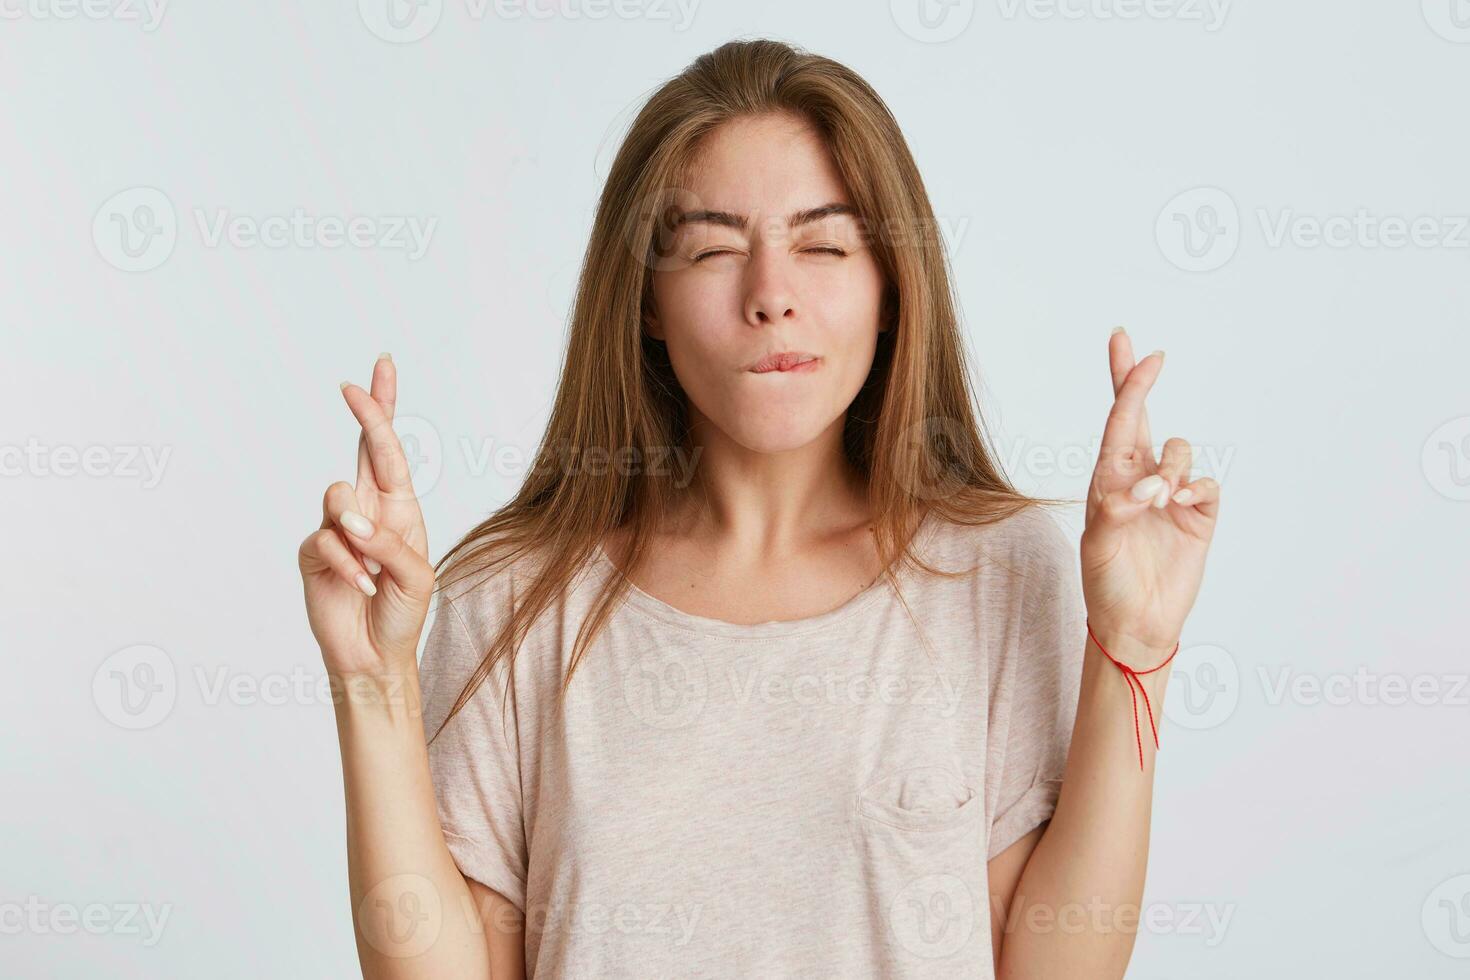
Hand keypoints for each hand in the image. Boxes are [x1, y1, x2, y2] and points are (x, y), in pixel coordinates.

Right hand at [297, 354, 434, 677]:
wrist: (375, 656)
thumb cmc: (403, 614)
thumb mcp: (416, 577)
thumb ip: (390, 543)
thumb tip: (353, 520)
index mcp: (399, 508)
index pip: (390, 451)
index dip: (382, 411)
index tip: (378, 371)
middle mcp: (368, 510)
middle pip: (361, 450)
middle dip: (365, 414)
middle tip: (351, 387)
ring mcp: (337, 529)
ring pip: (337, 496)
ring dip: (360, 530)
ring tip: (376, 568)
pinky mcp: (314, 553)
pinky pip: (325, 540)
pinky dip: (348, 564)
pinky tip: (362, 587)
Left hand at [1079, 328, 1220, 667]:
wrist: (1136, 622)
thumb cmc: (1107, 583)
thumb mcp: (1099, 547)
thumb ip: (1116, 511)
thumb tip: (1145, 487)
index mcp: (1108, 479)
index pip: (1117, 422)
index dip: (1126, 384)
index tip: (1129, 348)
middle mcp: (1139, 478)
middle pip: (1143, 418)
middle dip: (1140, 383)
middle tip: (1149, 352)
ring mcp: (1171, 494)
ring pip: (1179, 450)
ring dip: (1171, 466)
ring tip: (1158, 500)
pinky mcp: (1199, 515)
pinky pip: (1207, 483)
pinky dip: (1196, 487)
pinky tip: (1181, 505)